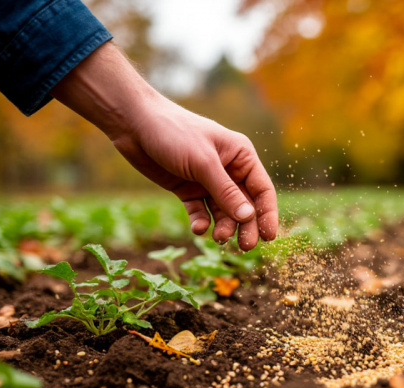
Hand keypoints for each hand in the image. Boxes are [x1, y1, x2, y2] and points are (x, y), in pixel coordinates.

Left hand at [111, 97, 277, 249]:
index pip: (262, 189)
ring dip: (224, 226)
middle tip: (246, 247)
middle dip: (246, 225)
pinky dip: (201, 222)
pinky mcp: (188, 190)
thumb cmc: (174, 133)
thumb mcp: (203, 163)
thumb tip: (248, 217)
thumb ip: (226, 192)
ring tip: (219, 238)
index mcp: (240, 156)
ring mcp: (207, 181)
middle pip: (245, 205)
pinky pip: (200, 212)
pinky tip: (198, 228)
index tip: (269, 236)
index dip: (267, 213)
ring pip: (223, 212)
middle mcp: (228, 170)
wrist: (134, 124)